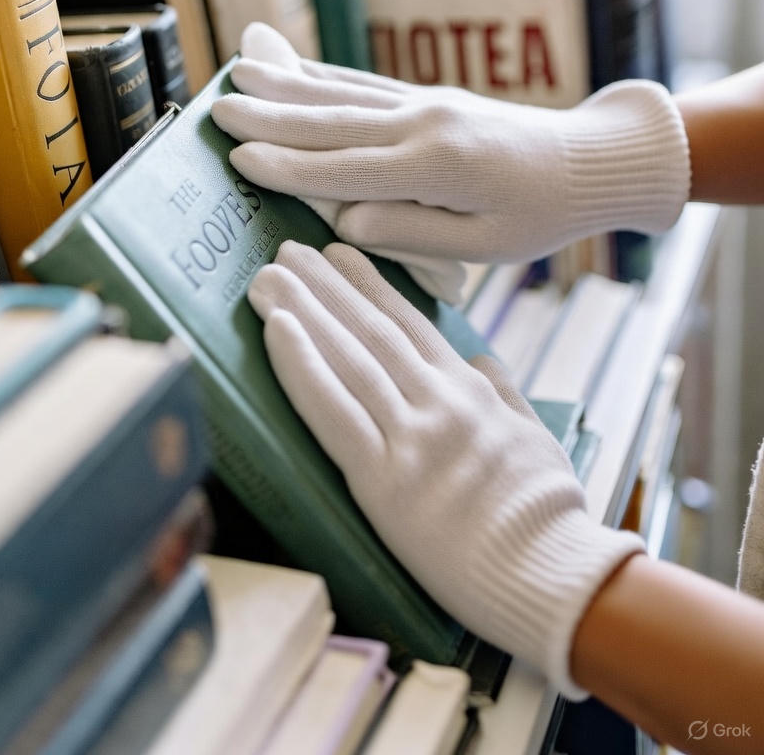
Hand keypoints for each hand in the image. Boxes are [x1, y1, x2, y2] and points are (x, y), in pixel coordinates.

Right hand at [211, 24, 690, 267]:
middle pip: (333, 120)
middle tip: (216, 107)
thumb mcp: (486, 243)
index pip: (345, 169)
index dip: (288, 167)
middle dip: (271, 115)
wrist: (589, 160)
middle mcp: (424, 124)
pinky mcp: (429, 97)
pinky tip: (294, 67)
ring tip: (240, 70)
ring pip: (344, 93)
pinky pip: (367, 84)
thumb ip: (412, 233)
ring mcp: (426, 103)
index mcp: (436, 167)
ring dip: (288, 84)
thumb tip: (344, 220)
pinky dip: (325, 75)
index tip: (237, 159)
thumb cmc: (540, 215)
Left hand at [248, 239, 643, 697]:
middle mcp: (436, 401)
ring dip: (302, 311)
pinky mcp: (383, 480)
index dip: (369, 285)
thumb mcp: (535, 436)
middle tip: (286, 248)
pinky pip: (333, 412)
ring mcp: (410, 437)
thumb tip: (481, 357)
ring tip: (267, 279)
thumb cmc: (548, 514)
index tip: (339, 254)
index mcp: (470, 390)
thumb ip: (504, 391)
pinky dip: (302, 365)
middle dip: (324, 285)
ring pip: (347, 358)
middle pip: (370, 330)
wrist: (552, 572)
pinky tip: (278, 329)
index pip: (410, 324)